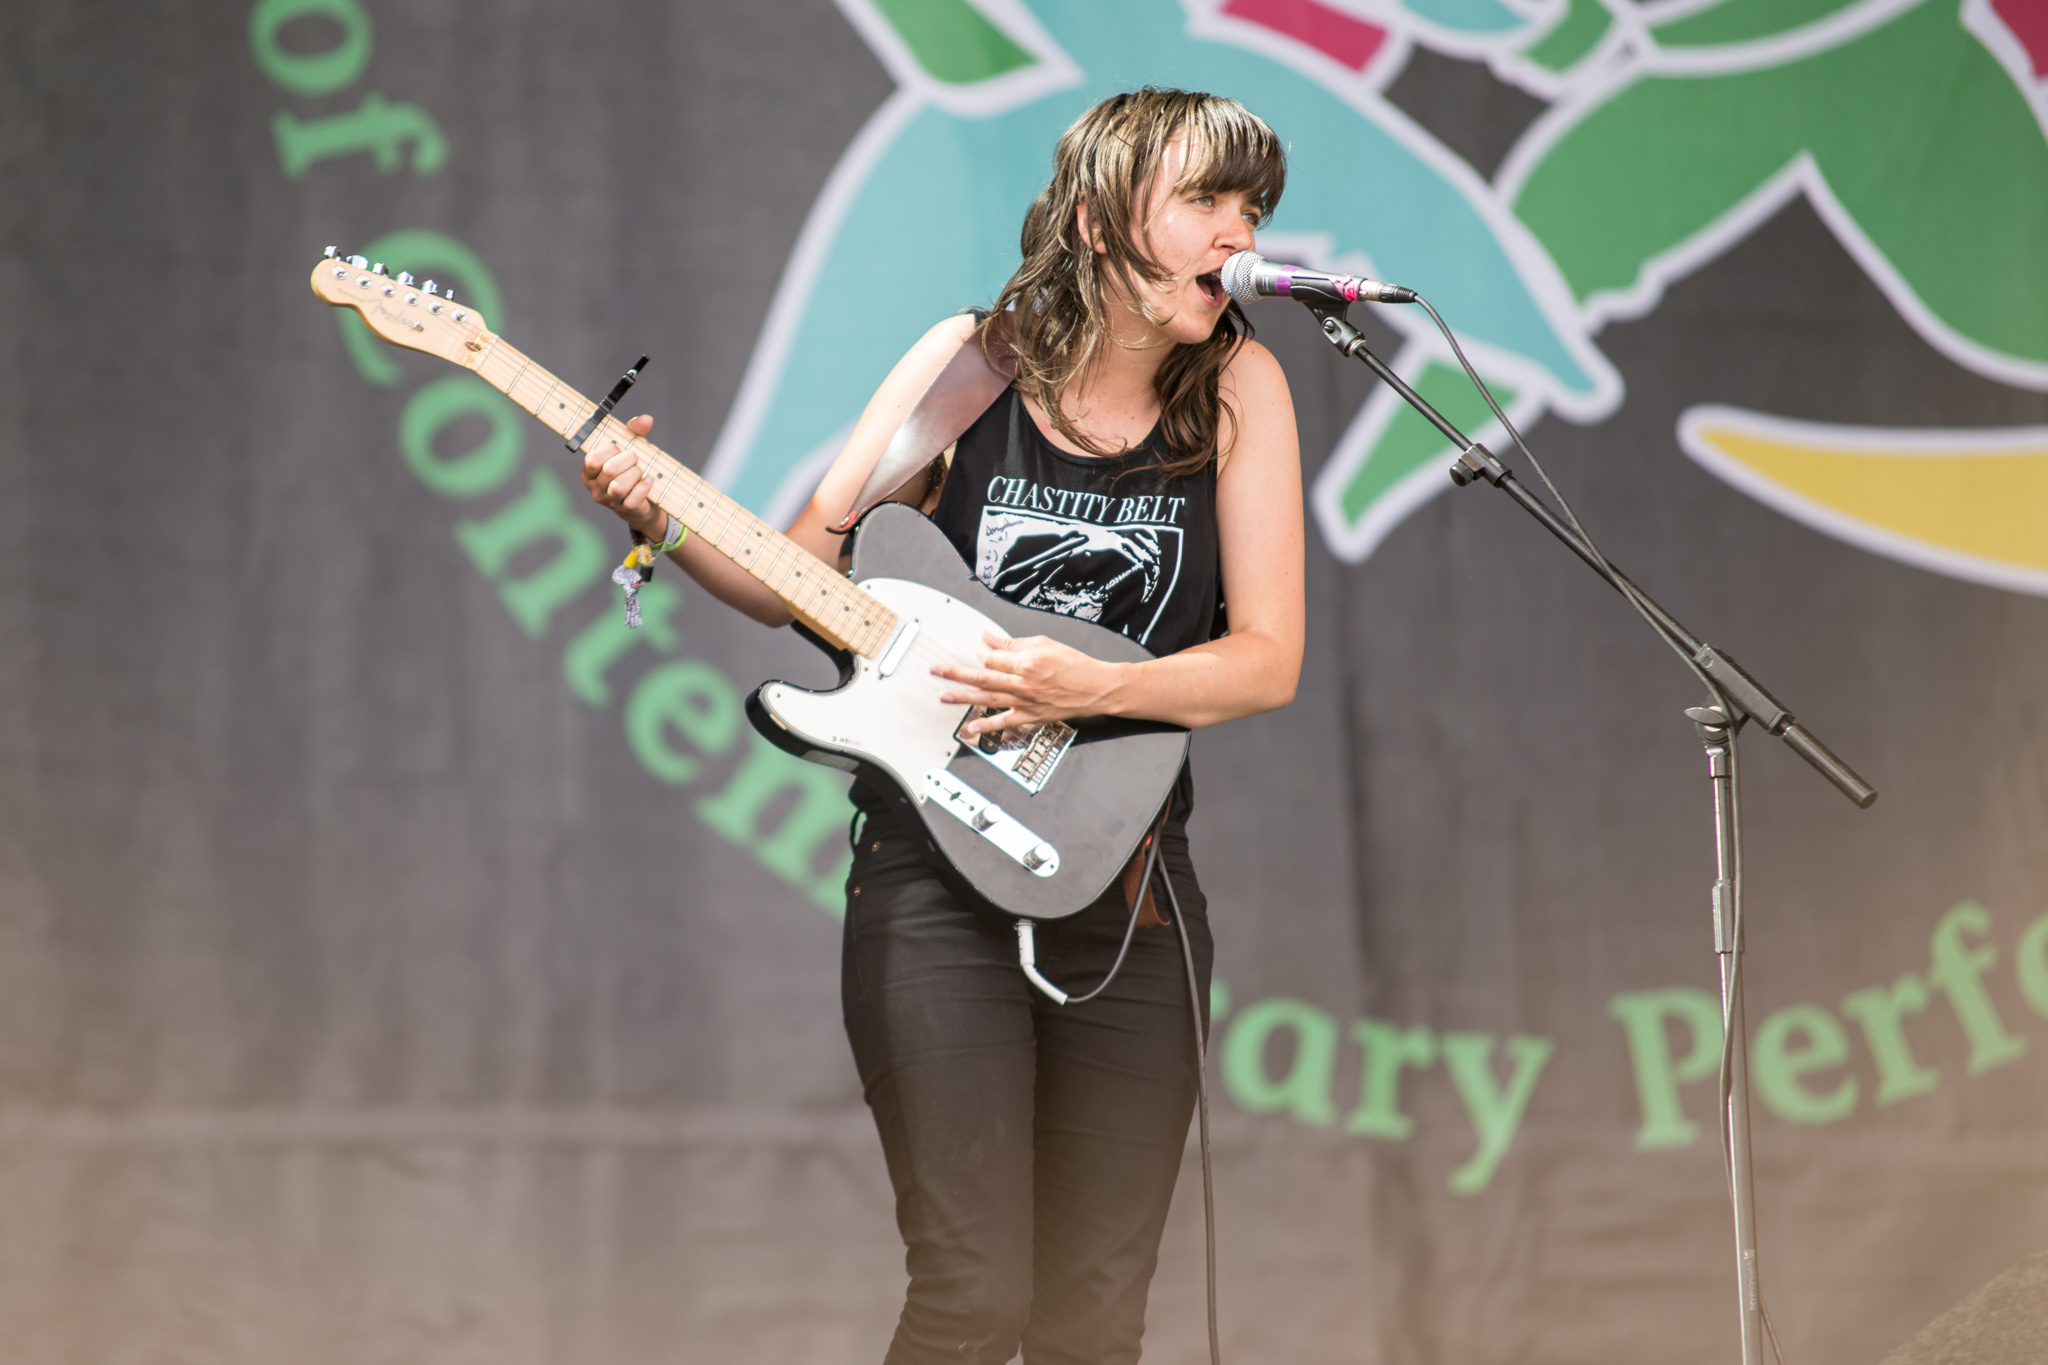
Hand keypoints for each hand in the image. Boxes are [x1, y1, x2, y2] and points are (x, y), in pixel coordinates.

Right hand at [580, 413, 664, 535]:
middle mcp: (595, 489)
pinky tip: (649, 480)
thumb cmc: (631, 470)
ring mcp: (610, 501)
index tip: (619, 449)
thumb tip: (645, 420)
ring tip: (640, 472)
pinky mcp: (626, 510)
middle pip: (609, 470)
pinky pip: (633, 498)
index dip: (609, 450)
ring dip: (635, 474)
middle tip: (635, 459)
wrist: (645, 502)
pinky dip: (644, 486)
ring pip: (619, 486)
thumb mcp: (630, 447)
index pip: (592, 459)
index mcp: (589, 472)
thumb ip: (635, 431)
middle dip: (628, 460)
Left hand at [934, 632, 1122, 734]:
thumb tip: (991, 641)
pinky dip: (987, 726)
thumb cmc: (1075, 665)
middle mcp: (1023, 683)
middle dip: (956, 673)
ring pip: (988, 698)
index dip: (981, 650)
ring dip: (963, 697)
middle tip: (936, 670)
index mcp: (1027, 662)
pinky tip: (971, 727)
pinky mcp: (1032, 716)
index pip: (992, 656)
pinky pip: (1005, 722)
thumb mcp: (1045, 644)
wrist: (1096, 688)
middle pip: (982, 676)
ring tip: (944, 696)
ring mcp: (1026, 702)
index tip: (979, 645)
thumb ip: (1015, 644)